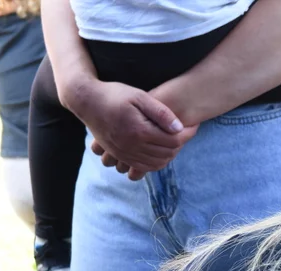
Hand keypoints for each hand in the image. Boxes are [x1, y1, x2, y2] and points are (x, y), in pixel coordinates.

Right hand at [69, 78, 197, 177]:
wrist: (86, 101)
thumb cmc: (114, 94)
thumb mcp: (139, 96)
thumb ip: (161, 112)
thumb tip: (180, 128)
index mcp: (140, 131)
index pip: (174, 140)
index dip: (188, 134)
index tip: (194, 125)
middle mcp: (132, 146)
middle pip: (168, 152)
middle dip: (181, 143)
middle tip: (186, 132)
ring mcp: (125, 153)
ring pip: (158, 162)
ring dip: (170, 154)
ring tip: (175, 140)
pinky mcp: (119, 155)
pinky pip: (143, 167)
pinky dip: (156, 163)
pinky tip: (161, 151)